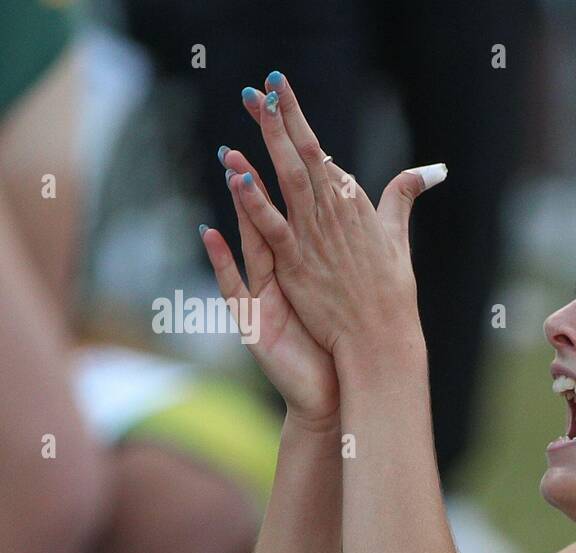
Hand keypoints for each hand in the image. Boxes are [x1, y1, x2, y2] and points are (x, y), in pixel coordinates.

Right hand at [200, 148, 338, 430]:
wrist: (333, 396)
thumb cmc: (340, 347)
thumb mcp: (348, 294)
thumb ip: (351, 258)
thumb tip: (365, 223)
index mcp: (303, 267)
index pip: (296, 214)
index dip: (293, 177)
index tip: (291, 133)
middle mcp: (280, 277)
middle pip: (269, 218)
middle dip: (260, 176)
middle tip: (250, 132)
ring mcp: (264, 298)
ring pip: (250, 244)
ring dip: (241, 208)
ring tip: (231, 167)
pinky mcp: (254, 323)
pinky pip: (234, 287)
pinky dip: (221, 261)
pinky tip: (209, 232)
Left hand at [229, 71, 443, 362]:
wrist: (383, 339)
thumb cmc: (391, 293)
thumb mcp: (399, 237)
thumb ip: (404, 197)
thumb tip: (433, 169)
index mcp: (356, 206)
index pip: (321, 153)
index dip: (298, 120)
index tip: (280, 88)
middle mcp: (337, 215)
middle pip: (305, 156)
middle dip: (282, 118)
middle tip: (261, 86)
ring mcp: (317, 239)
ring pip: (291, 180)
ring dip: (270, 143)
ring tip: (251, 111)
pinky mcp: (300, 265)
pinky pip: (274, 226)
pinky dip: (257, 200)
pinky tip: (238, 175)